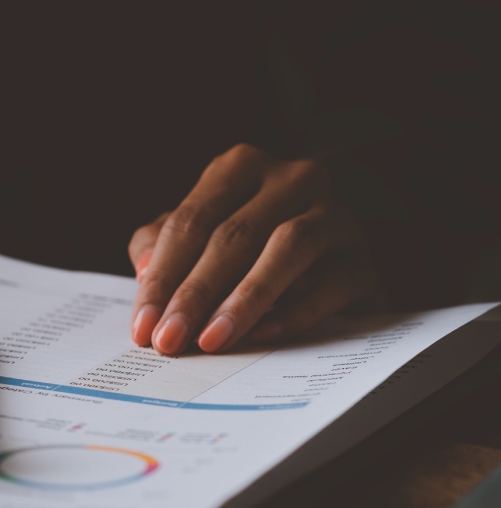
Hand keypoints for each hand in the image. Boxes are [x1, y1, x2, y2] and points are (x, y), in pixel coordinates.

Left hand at [128, 144, 375, 354]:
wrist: (328, 251)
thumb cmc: (246, 242)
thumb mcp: (198, 233)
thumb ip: (160, 245)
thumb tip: (145, 274)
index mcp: (241, 167)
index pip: (191, 220)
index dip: (163, 275)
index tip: (142, 327)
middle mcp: (292, 179)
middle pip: (234, 236)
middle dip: (195, 294)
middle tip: (169, 340)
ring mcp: (335, 214)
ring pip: (287, 248)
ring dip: (244, 299)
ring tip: (211, 340)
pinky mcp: (364, 257)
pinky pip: (332, 283)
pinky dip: (296, 311)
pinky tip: (264, 335)